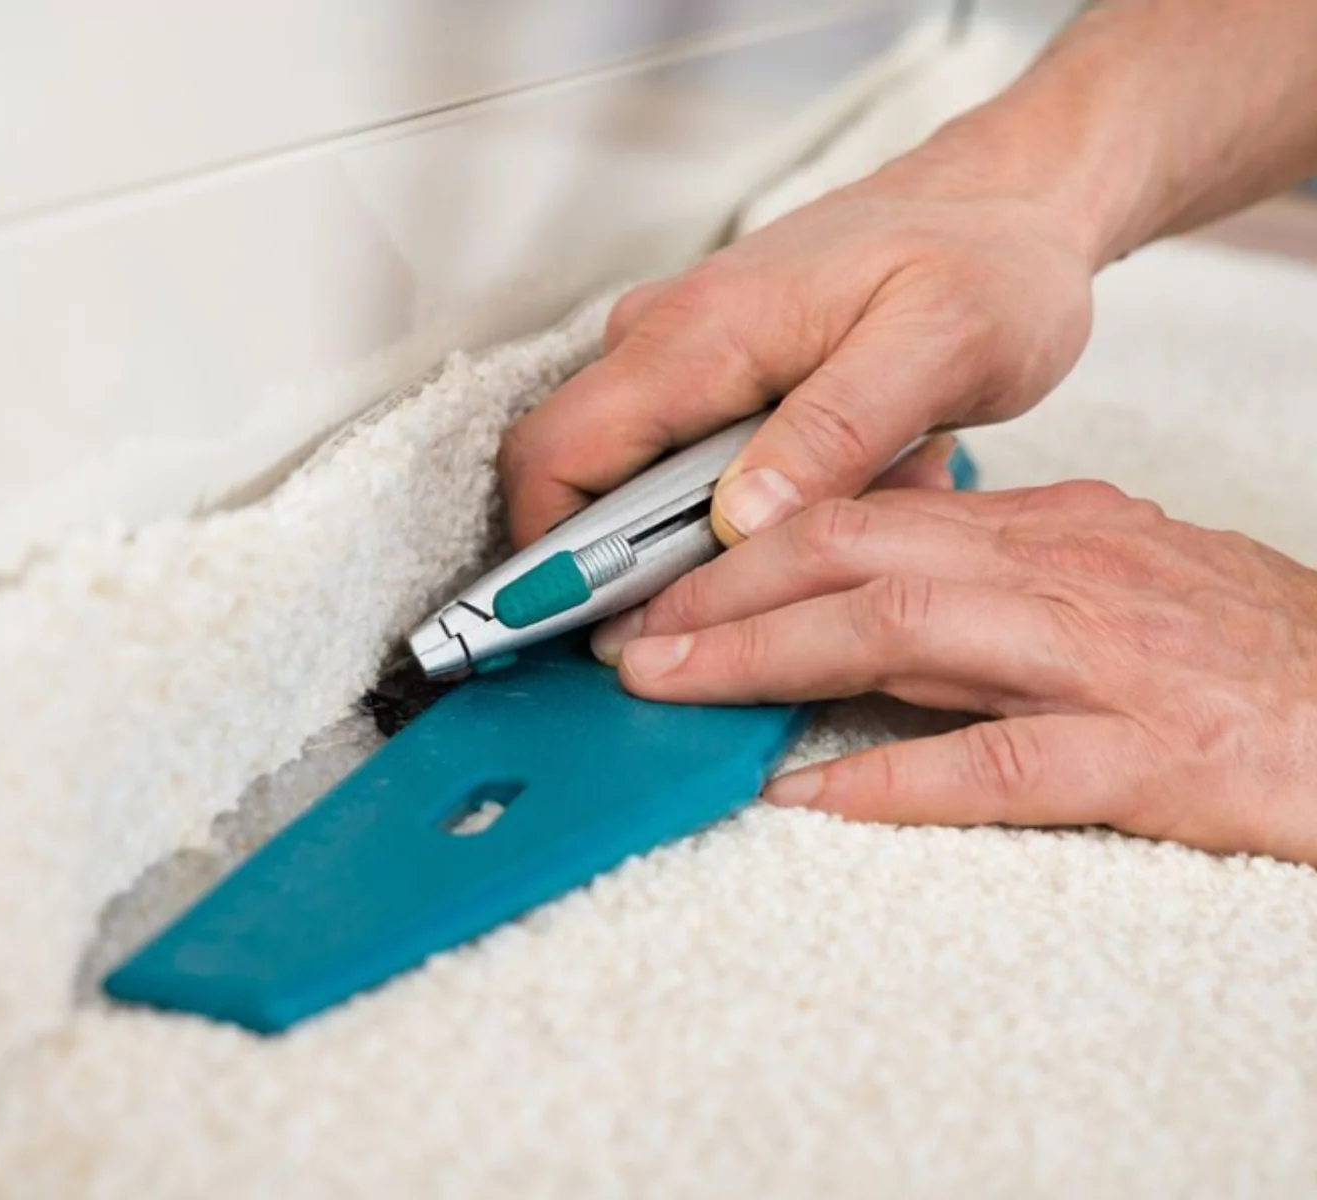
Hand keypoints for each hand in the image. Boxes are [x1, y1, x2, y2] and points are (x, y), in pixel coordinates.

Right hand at [499, 156, 1097, 548]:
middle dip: (625, 565)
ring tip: (826, 521)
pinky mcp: (709, 371)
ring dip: (701, 536)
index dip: (547, 556)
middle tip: (741, 604)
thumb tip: (737, 521)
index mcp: (698, 335)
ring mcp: (679, 352)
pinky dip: (736, 505)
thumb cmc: (985, 263)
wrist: (1010, 201)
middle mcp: (664, 338)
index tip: (590, 633)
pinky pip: (678, 462)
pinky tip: (832, 492)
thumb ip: (833, 434)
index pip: (556, 455)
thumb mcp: (937, 349)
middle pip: (571, 475)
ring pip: (628, 478)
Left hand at [590, 481, 1316, 865]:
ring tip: (664, 686)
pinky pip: (995, 764)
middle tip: (620, 632)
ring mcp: (1097, 659)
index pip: (859, 516)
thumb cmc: (1242, 649)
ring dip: (762, 657)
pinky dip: (890, 777)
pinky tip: (804, 796)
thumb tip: (874, 576)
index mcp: (1042, 530)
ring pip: (900, 633)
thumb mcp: (1108, 574)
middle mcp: (1055, 573)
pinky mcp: (1143, 754)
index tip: (655, 581)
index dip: (741, 547)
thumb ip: (991, 570)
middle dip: (718, 591)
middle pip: (852, 557)